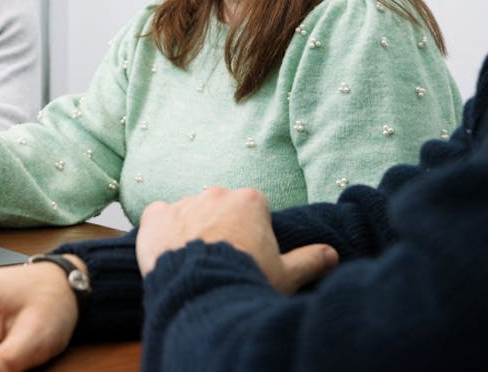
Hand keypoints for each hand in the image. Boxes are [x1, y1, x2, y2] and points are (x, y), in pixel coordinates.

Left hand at [136, 187, 337, 294]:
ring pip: (190, 213)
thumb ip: (310, 259)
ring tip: (195, 264)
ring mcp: (184, 202)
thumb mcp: (285, 275)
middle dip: (221, 228)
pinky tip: (168, 253)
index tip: (249, 254)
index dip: (252, 233)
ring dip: (192, 231)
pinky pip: (159, 218)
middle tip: (222, 260)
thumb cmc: (246, 280)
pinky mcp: (155, 216)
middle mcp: (217, 194)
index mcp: (250, 201)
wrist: (201, 294)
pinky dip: (162, 232)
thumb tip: (332, 254)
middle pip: (221, 208)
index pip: (253, 209)